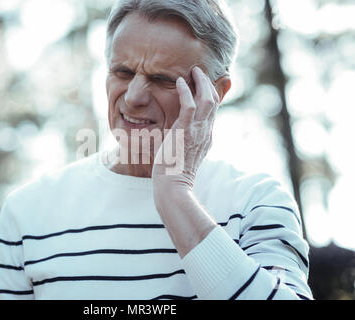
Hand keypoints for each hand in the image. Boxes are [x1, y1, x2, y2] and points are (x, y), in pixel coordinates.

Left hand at [152, 66, 220, 189]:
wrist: (173, 186)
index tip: (204, 84)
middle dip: (208, 84)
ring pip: (207, 100)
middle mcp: (205, 133)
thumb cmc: (173, 173)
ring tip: (193, 71)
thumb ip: (185, 142)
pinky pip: (189, 105)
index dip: (211, 95)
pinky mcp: (185, 131)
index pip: (213, 112)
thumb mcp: (183, 155)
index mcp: (206, 138)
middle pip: (214, 102)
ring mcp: (197, 131)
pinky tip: (180, 82)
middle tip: (199, 72)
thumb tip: (180, 135)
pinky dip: (186, 91)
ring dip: (201, 82)